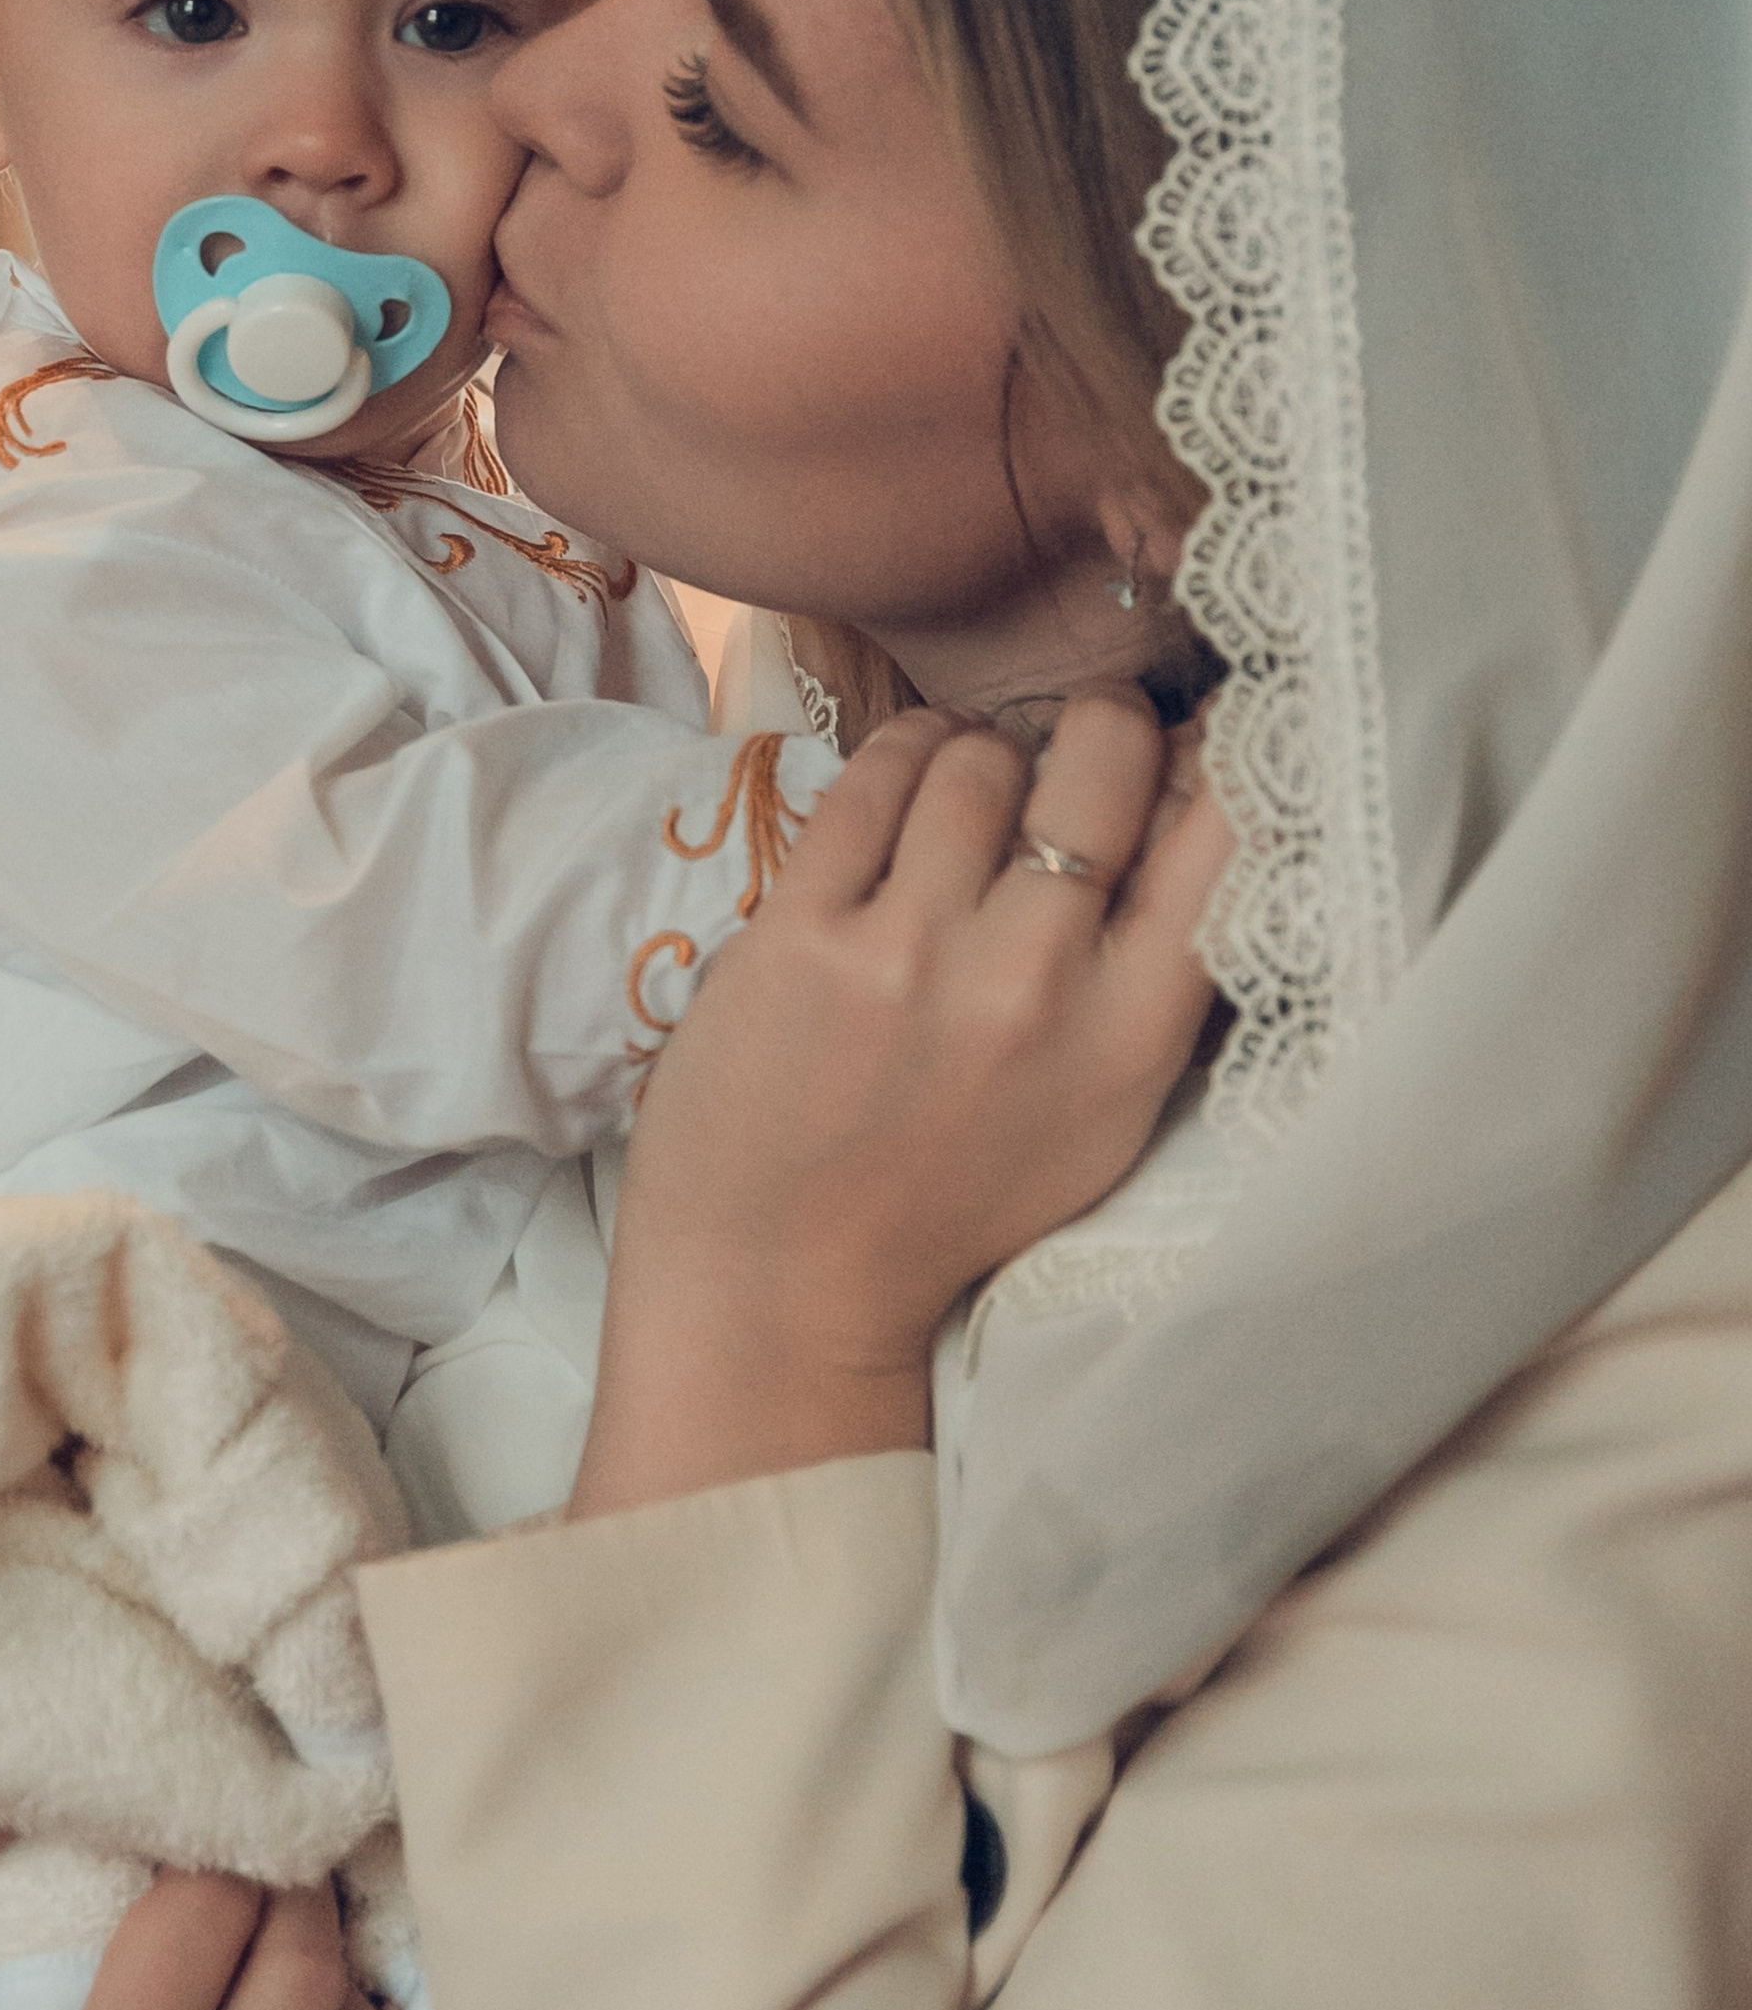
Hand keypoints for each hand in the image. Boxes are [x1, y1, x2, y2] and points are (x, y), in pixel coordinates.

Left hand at [574, 692, 1226, 1509]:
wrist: (782, 1285)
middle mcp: (1034, 985)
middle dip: (1099, 724)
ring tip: (971, 789)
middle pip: (1105, 753)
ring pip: (979, 755)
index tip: (1192, 737)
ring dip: (980, 752)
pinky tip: (906, 780)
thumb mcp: (1102, 1106)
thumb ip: (1159, 970)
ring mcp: (911, 956)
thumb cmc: (951, 1189)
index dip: (1218, 750)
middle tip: (1077, 744)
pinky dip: (899, 757)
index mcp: (1132, 1036)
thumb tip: (1205, 784)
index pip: (1227, 830)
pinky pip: (871, 778)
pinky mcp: (801, 937)